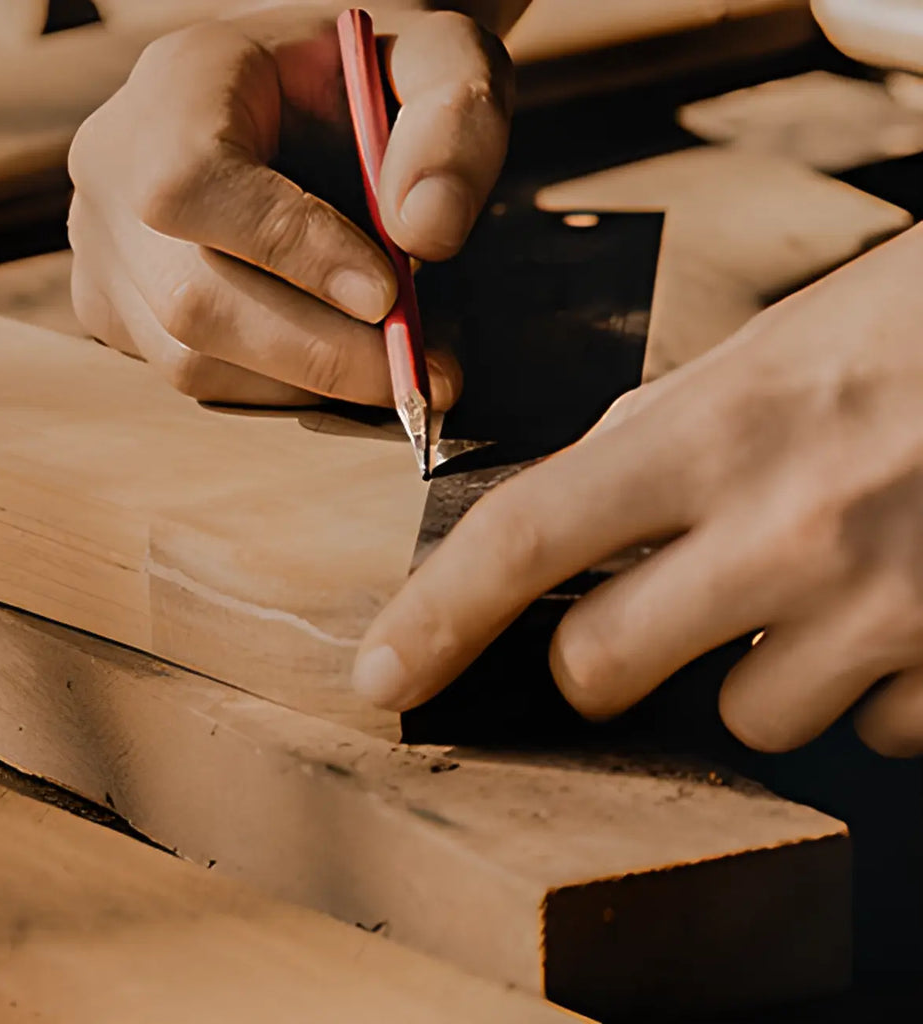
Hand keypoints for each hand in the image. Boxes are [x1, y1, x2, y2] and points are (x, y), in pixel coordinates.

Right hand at [67, 6, 511, 404]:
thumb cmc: (376, 88)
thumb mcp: (439, 64)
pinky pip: (198, 380)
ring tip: (395, 357)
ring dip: (311, 380)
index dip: (288, 250)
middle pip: (192, 301)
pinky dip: (284, 387)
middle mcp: (114, 168)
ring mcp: (103, 251)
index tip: (388, 295)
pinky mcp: (116, 313)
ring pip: (195, 361)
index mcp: (178, 82)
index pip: (192, 182)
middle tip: (425, 376)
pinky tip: (339, 353)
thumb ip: (454, 123)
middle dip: (324, 354)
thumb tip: (428, 233)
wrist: (312, 110)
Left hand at [353, 223, 922, 757]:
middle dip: (601, 657)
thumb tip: (570, 513)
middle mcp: (786, 533)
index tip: (384, 675)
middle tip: (645, 611)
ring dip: (753, 669)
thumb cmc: (903, 334)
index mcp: (711, 434)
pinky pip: (869, 732)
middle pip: (602, 669)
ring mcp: (881, 614)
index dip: (434, 619)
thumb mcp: (760, 360)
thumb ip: (652, 443)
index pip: (522, 542)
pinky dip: (865, 685)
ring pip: (746, 718)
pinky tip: (900, 607)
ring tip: (816, 583)